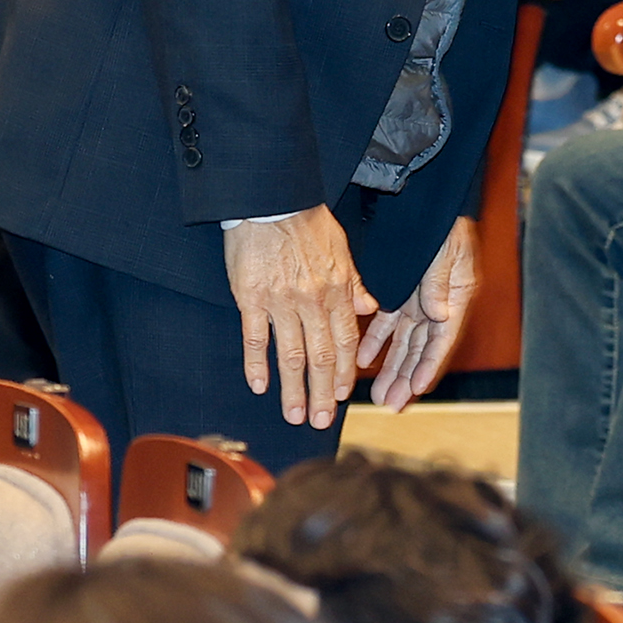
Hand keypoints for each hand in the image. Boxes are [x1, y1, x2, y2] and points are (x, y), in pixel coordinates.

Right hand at [225, 208, 377, 429]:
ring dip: (293, 389)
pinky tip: (259, 386)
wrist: (273, 200)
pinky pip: (256, 338)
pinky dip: (257, 365)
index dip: (345, 373)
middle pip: (321, 357)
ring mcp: (281, 302)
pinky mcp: (252, 299)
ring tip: (294, 416)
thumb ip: (356, 283)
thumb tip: (370, 307)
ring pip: (291, 355)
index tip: (343, 397)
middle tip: (320, 422)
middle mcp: (313, 301)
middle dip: (323, 394)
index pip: (346, 342)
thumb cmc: (307, 222)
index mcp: (338, 290)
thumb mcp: (343, 249)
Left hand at [363, 215, 476, 410]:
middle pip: (421, 347)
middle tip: (392, 403)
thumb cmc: (443, 223)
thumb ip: (440, 284)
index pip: (442, 338)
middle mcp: (439, 304)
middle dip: (406, 377)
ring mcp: (419, 300)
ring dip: (391, 366)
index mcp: (457, 296)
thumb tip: (439, 316)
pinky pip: (386, 322)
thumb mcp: (446, 252)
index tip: (417, 388)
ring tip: (377, 393)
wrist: (427, 199)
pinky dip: (375, 340)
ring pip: (403, 341)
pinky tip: (362, 358)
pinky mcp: (401, 292)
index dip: (429, 364)